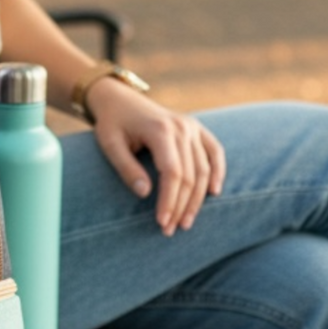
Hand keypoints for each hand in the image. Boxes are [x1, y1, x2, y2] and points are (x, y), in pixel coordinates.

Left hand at [84, 78, 225, 234]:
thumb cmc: (111, 123)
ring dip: (198, 199)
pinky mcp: (197, 128)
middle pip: (190, 175)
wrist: (119, 98)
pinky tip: (215, 193)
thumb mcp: (109, 144)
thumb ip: (126, 168)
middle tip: (170, 230)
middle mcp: (181, 127)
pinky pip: (215, 151)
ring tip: (186, 222)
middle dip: (181, 206)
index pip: (172, 172)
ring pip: (204, 168)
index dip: (169, 200)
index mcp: (160, 130)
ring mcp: (192, 126)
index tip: (161, 222)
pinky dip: (218, 172)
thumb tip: (144, 193)